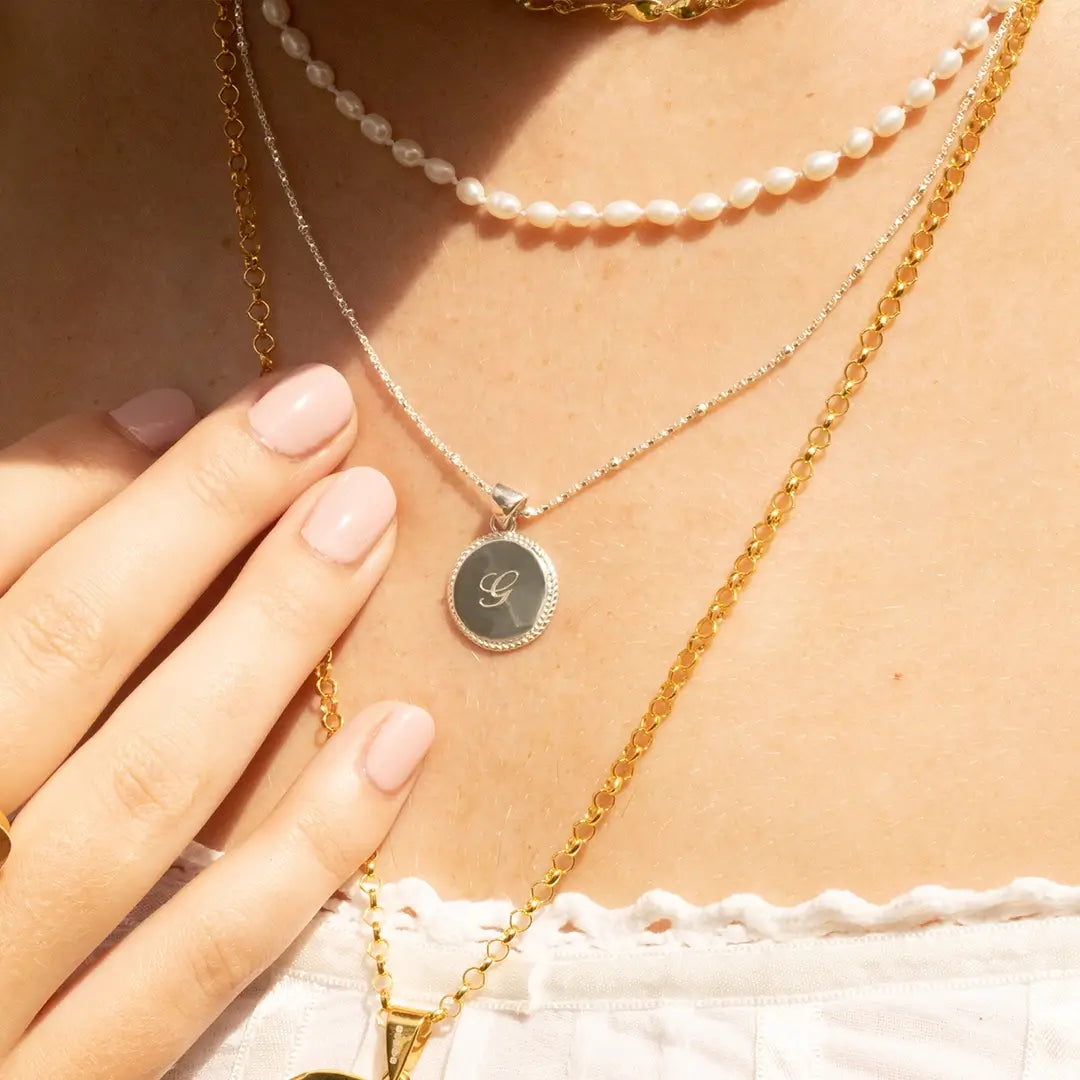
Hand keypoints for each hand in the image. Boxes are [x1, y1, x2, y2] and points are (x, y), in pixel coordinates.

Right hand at [0, 364, 433, 1079]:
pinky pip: (196, 966)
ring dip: (266, 639)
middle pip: (62, 649)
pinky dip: (306, 849)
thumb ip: (4, 597)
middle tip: (319, 415)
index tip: (194, 400)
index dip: (76, 472)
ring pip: (143, 789)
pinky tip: (399, 735)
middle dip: (198, 514)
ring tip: (363, 525)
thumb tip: (125, 448)